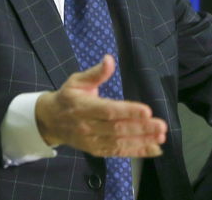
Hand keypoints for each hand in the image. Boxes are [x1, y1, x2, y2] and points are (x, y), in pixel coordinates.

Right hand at [35, 55, 167, 156]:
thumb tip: (109, 59)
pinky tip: (154, 149)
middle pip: (117, 129)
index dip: (128, 111)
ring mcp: (92, 141)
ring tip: (161, 137)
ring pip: (119, 143)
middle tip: (161, 126)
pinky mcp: (96, 150)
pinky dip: (137, 152)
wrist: (49, 121)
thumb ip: (96, 73)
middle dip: (141, 128)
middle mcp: (88, 126)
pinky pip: (118, 152)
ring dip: (142, 141)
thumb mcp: (77, 80)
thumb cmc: (67, 97)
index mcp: (83, 106)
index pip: (109, 110)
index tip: (147, 111)